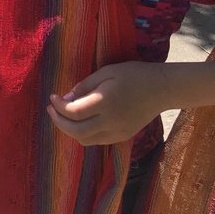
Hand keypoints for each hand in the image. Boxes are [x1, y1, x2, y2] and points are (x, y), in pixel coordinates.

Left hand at [47, 61, 168, 146]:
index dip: (58, 107)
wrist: (162, 89)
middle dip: (59, 122)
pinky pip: (97, 141)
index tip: (52, 97)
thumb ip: (84, 86)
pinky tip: (81, 121)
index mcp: (106, 102)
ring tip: (63, 115)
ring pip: (85, 140)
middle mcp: (111, 121)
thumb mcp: (106, 72)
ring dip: (70, 130)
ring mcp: (118, 132)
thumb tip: (66, 99)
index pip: (74, 113)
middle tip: (51, 109)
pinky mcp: (123, 137)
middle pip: (76, 132)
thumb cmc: (133, 75)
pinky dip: (84, 134)